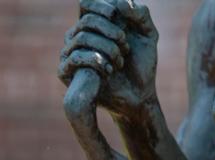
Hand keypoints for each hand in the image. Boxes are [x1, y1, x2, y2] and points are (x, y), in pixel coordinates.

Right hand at [58, 0, 158, 119]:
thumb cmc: (141, 65)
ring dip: (106, 48)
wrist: (138, 95)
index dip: (99, 5)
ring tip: (119, 62)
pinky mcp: (66, 72)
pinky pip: (76, 57)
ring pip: (82, 38)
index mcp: (95, 25)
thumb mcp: (148, 34)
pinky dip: (95, 60)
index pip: (86, 4)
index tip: (115, 14)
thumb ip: (140, 14)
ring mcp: (71, 53)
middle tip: (125, 46)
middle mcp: (79, 36)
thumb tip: (119, 3)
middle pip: (86, 20)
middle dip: (110, 31)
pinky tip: (109, 69)